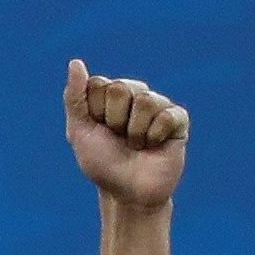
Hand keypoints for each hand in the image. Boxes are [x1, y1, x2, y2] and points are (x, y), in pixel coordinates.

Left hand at [66, 61, 188, 210]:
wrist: (128, 192)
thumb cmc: (102, 164)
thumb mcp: (80, 132)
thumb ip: (75, 98)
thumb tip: (75, 62)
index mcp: (110, 96)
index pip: (98, 84)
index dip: (95, 112)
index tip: (98, 130)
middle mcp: (136, 95)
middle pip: (122, 88)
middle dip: (114, 120)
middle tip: (118, 138)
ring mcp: (159, 105)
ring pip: (146, 100)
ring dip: (135, 132)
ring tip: (137, 145)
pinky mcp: (179, 118)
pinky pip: (167, 115)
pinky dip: (155, 136)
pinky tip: (155, 146)